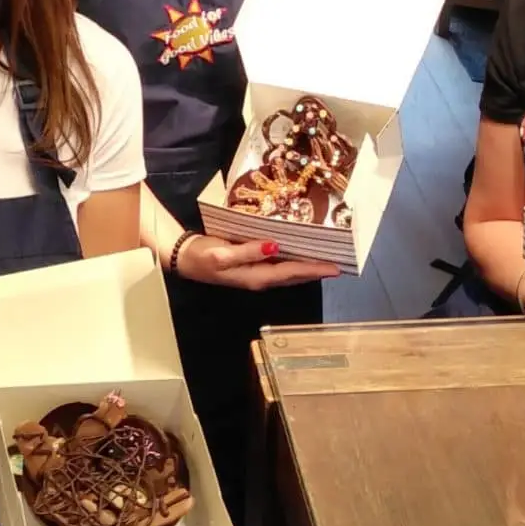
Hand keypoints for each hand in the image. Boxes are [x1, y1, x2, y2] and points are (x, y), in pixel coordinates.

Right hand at [178, 235, 343, 290]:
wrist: (185, 259)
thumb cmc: (202, 257)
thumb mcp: (222, 254)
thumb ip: (249, 251)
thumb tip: (275, 246)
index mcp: (256, 277)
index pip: (292, 273)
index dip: (314, 270)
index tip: (335, 268)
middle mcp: (260, 278)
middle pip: (295, 276)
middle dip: (317, 271)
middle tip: (339, 263)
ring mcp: (256, 273)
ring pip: (289, 272)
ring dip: (308, 268)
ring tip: (326, 260)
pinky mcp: (252, 265)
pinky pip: (280, 265)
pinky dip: (294, 261)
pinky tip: (300, 253)